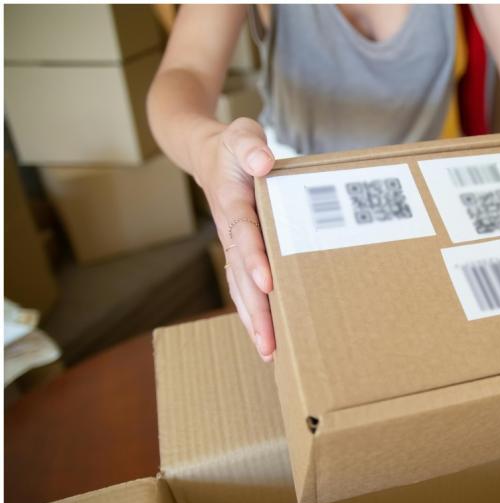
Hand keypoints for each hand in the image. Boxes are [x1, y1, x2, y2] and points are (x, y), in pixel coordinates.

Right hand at [193, 118, 276, 360]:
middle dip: (255, 309)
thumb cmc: (233, 147)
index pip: (243, 233)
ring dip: (254, 320)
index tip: (267, 281)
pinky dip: (254, 312)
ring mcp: (233, 246)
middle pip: (240, 276)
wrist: (209, 155)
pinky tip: (266, 337)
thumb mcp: (241, 135)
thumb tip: (263, 160)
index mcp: (232, 203)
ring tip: (269, 351)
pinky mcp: (240, 254)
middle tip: (270, 342)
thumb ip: (249, 145)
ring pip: (241, 289)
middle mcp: (230, 231)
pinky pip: (244, 287)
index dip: (253, 258)